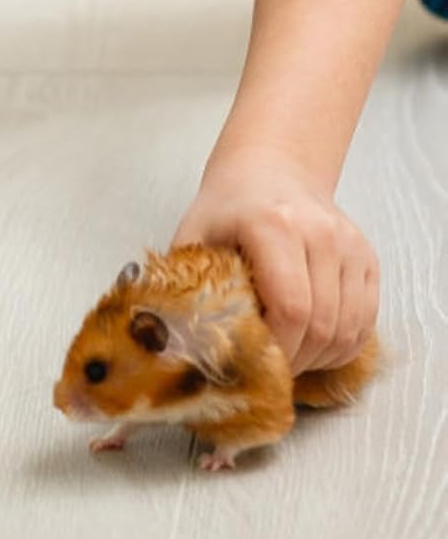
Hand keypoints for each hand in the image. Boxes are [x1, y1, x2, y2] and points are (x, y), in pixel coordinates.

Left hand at [169, 143, 378, 372]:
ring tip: (291, 359)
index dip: (279, 349)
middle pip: (323, 323)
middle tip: (271, 370)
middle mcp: (319, 233)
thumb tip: (173, 339)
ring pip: (349, 327)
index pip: (291, 308)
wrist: (271, 168)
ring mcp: (349, 244)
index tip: (257, 364)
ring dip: (322, 357)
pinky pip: (366, 318)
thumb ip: (187, 281)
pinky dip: (344, 344)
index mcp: (273, 225)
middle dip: (298, 359)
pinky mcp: (366, 257)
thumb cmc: (228, 205)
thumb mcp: (195, 234)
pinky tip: (317, 347)